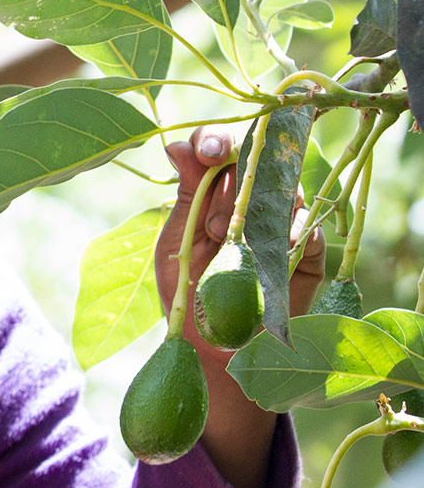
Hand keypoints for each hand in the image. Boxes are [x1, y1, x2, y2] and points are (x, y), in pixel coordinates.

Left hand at [156, 126, 325, 363]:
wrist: (212, 346)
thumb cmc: (187, 294)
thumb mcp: (177, 240)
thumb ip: (187, 193)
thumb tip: (176, 144)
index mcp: (211, 191)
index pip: (218, 148)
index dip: (215, 140)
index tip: (209, 152)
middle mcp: (249, 200)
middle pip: (256, 160)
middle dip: (234, 184)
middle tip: (212, 224)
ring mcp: (281, 223)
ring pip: (287, 188)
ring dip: (259, 208)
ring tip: (230, 240)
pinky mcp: (307, 250)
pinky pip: (310, 227)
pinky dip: (295, 230)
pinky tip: (280, 243)